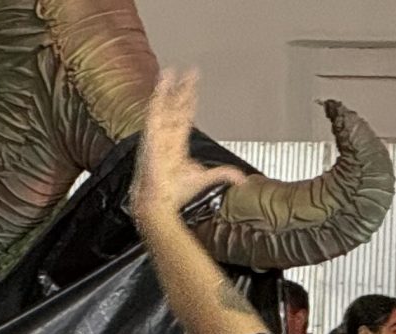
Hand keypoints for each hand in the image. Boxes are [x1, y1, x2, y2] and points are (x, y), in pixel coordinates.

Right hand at [131, 69, 247, 222]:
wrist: (160, 202)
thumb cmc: (176, 193)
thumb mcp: (205, 178)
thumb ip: (224, 174)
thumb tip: (243, 180)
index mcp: (177, 145)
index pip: (184, 117)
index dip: (189, 102)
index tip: (192, 88)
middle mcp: (167, 137)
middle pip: (175, 108)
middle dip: (182, 90)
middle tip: (189, 73)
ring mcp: (158, 135)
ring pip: (165, 106)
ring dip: (169, 88)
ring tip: (172, 70)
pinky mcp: (152, 135)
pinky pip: (155, 110)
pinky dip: (157, 95)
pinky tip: (162, 82)